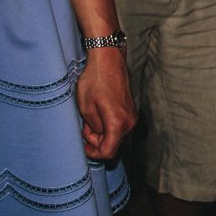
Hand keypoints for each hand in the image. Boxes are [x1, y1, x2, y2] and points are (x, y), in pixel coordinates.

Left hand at [75, 45, 135, 160]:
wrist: (108, 61)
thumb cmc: (95, 80)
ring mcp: (131, 117)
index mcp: (117, 123)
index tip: (84, 147)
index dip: (94, 154)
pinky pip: (119, 126)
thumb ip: (92, 128)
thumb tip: (97, 135)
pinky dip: (107, 125)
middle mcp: (129, 123)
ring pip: (115, 136)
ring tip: (90, 117)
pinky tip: (98, 113)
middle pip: (112, 145)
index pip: (108, 152)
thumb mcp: (85, 107)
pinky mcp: (130, 111)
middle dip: (96, 140)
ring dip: (101, 132)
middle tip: (84, 126)